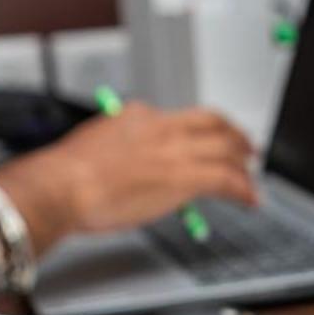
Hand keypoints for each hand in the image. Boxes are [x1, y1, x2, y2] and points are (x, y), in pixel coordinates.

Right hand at [0, 103, 257, 249]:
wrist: (62, 187)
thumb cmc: (66, 178)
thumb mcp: (92, 150)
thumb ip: (114, 152)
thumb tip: (123, 171)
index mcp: (136, 115)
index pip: (177, 118)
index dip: (196, 132)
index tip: (201, 143)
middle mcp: (161, 125)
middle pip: (212, 122)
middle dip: (233, 134)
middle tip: (245, 147)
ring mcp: (176, 150)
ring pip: (226, 148)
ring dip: (244, 162)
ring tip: (251, 175)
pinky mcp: (186, 176)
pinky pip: (228, 179)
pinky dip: (244, 189)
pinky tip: (250, 199)